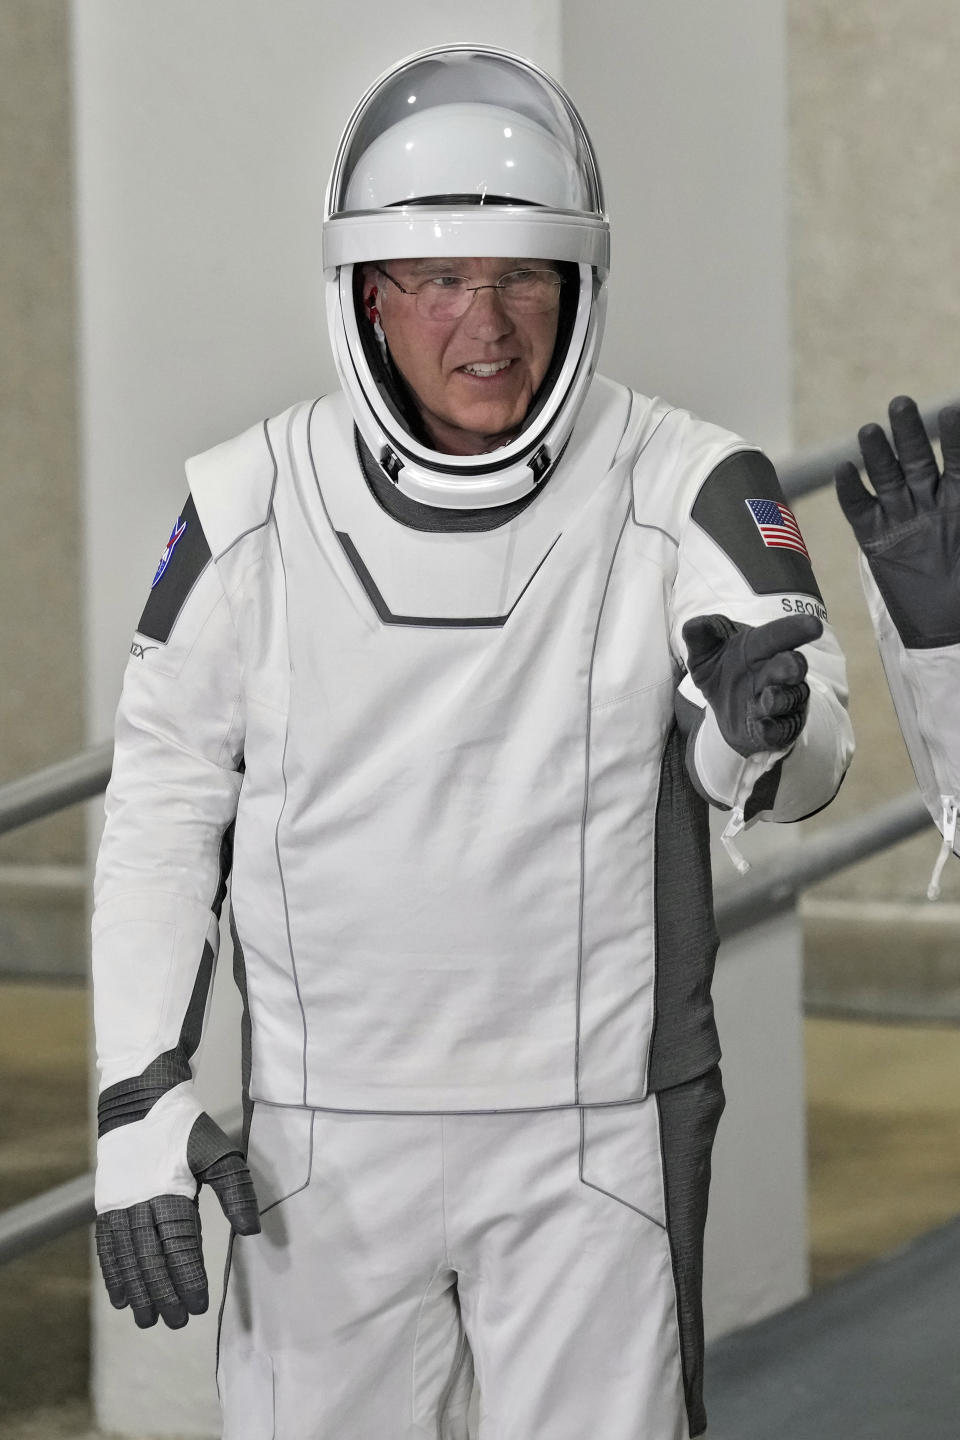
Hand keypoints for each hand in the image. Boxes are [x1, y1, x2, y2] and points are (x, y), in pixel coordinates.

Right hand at [95, 1113, 259, 1329]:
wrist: (139, 1102)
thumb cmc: (186, 1130)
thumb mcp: (217, 1151)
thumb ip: (236, 1190)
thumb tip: (251, 1231)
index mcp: (169, 1189)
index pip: (179, 1245)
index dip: (188, 1277)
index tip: (199, 1307)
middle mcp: (139, 1202)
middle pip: (150, 1258)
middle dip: (163, 1293)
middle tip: (176, 1323)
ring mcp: (119, 1204)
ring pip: (127, 1258)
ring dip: (137, 1292)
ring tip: (148, 1320)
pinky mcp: (106, 1204)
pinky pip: (107, 1246)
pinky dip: (113, 1274)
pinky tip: (121, 1297)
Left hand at [683, 612, 822, 756]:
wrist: (725, 708)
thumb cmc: (722, 670)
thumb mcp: (704, 654)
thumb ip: (700, 637)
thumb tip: (694, 624)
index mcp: (762, 647)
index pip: (779, 635)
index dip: (795, 630)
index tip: (813, 625)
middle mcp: (779, 671)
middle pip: (793, 666)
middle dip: (792, 666)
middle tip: (792, 667)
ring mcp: (785, 699)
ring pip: (790, 698)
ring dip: (779, 699)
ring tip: (765, 698)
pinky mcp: (781, 727)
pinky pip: (782, 729)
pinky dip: (773, 729)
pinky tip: (762, 726)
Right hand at [835, 395, 959, 646]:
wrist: (946, 630)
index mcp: (959, 500)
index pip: (957, 460)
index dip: (954, 437)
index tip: (950, 411)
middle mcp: (928, 502)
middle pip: (916, 459)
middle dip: (908, 433)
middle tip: (902, 404)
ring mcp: (899, 518)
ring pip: (886, 478)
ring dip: (877, 454)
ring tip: (869, 431)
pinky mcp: (875, 539)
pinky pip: (859, 510)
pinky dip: (851, 491)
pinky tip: (846, 470)